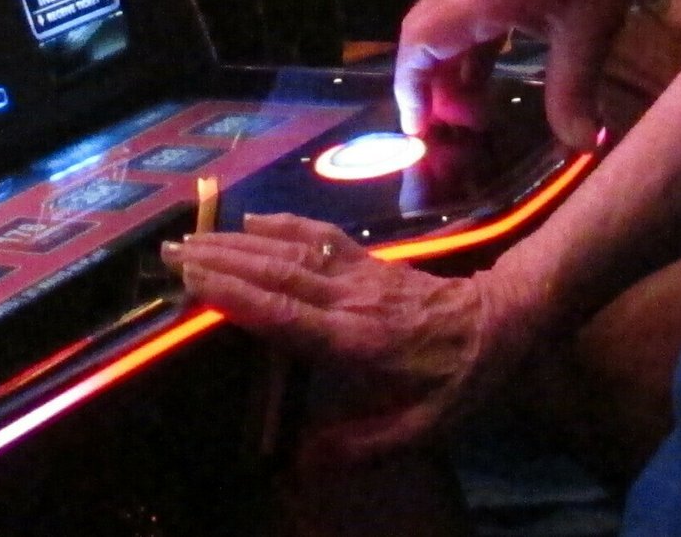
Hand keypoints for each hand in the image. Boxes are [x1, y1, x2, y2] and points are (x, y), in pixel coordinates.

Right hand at [162, 215, 545, 460]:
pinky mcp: (371, 261)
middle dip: (221, 261)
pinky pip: (321, 237)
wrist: (509, 319)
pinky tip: (255, 219)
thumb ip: (363, 443)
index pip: (287, 315)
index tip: (194, 284)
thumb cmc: (465, 379)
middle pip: (277, 274)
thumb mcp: (426, 428)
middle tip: (170, 254)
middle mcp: (352, 299)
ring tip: (194, 235)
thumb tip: (302, 460)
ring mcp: (361, 274)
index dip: (238, 297)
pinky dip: (285, 224)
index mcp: (359, 340)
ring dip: (240, 241)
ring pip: (292, 251)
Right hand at [395, 0, 655, 146]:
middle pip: (423, 36)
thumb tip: (580, 148)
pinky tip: (493, 78)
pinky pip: (468, 17)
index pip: (419, 43)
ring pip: (446, 28)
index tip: (420, 131)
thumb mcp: (590, 34)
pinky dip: (471, 52)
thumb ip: (575, 94)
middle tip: (449, 134)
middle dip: (428, 87)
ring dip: (452, 72)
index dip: (410, 89)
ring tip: (474, 117)